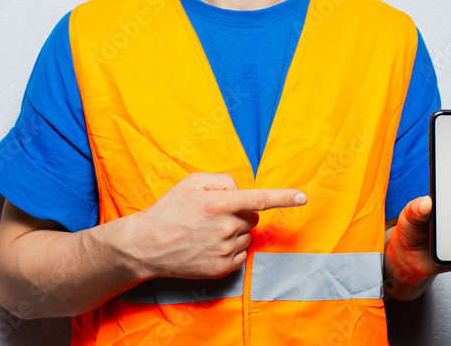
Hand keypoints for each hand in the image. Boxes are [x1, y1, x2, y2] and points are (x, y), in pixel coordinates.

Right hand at [127, 173, 306, 279]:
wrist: (147, 246)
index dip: (284, 197)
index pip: (259, 199)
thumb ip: (222, 180)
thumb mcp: (191, 182)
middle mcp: (225, 228)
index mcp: (219, 204)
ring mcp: (224, 250)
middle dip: (241, 212)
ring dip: (235, 231)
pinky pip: (241, 254)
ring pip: (247, 235)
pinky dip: (231, 248)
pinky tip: (209, 245)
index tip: (303, 197)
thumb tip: (241, 191)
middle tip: (215, 214)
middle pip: (253, 217)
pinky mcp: (222, 269)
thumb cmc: (170, 209)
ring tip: (206, 231)